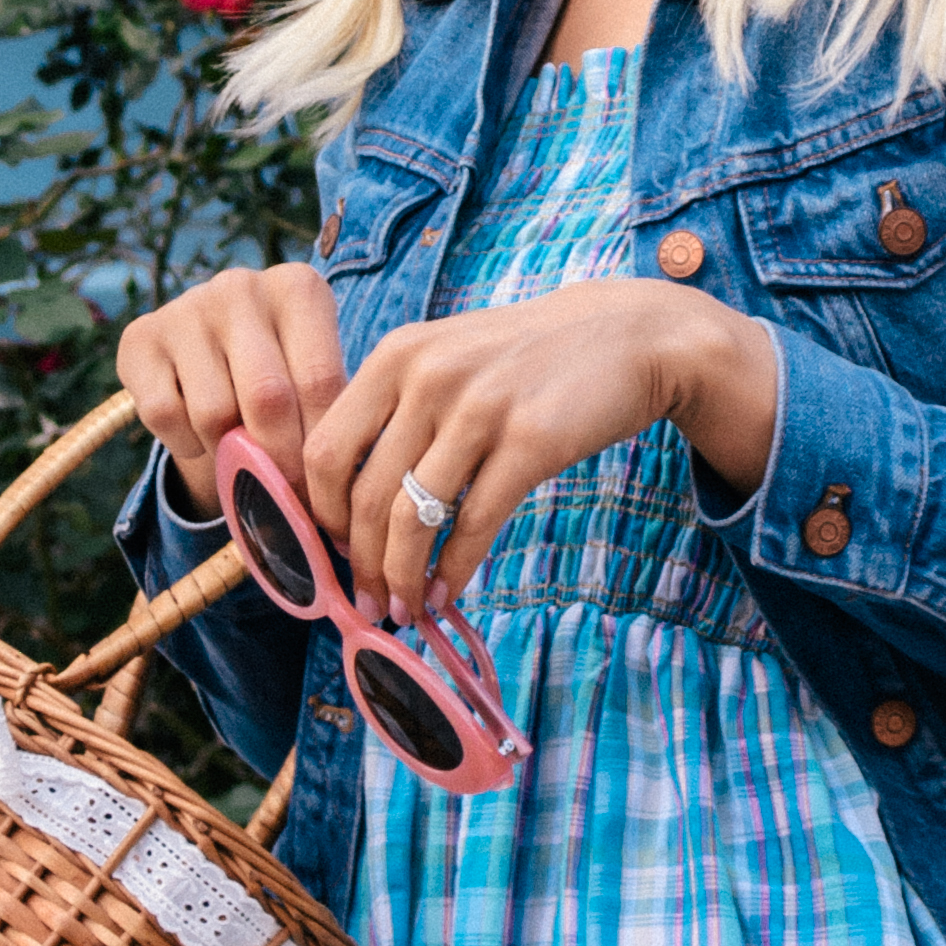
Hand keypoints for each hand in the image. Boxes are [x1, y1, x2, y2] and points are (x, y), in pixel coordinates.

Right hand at [114, 262, 347, 520]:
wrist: (207, 343)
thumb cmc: (279, 367)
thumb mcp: (312, 374)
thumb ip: (326, 415)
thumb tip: (330, 497)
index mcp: (297, 289)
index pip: (320, 381)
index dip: (321, 446)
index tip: (322, 488)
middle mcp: (241, 287)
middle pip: (267, 398)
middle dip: (278, 460)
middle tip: (284, 493)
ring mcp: (186, 308)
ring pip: (213, 413)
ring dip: (228, 451)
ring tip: (239, 451)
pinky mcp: (140, 337)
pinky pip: (164, 415)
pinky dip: (185, 443)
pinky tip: (198, 433)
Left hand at [301, 279, 779, 618]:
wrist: (625, 337)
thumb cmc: (526, 359)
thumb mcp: (447, 358)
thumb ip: (396, 410)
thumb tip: (347, 501)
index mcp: (396, 356)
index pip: (326, 450)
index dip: (320, 514)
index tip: (333, 551)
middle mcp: (428, 377)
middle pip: (364, 494)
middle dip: (358, 563)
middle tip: (364, 601)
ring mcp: (480, 409)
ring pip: (412, 518)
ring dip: (401, 578)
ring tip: (403, 609)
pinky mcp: (529, 442)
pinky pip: (473, 524)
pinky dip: (453, 570)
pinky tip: (448, 593)